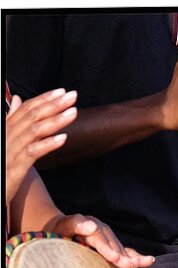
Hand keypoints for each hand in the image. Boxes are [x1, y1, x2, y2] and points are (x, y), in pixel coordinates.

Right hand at [5, 89, 77, 203]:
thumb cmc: (2, 164)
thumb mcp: (8, 140)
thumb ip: (13, 120)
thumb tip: (19, 100)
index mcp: (6, 129)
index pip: (26, 108)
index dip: (44, 99)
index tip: (62, 91)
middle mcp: (7, 137)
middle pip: (31, 116)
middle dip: (53, 105)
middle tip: (73, 96)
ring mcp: (10, 151)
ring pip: (33, 131)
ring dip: (55, 120)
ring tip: (73, 113)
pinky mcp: (14, 168)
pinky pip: (32, 153)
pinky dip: (48, 144)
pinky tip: (63, 138)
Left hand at [52, 214, 154, 267]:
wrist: (60, 228)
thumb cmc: (58, 230)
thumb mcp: (63, 225)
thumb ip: (75, 224)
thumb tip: (92, 226)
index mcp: (92, 227)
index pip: (101, 240)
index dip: (109, 250)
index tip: (116, 258)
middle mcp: (104, 232)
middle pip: (115, 246)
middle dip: (123, 257)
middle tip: (131, 266)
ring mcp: (110, 239)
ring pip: (122, 250)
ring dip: (133, 258)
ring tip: (147, 262)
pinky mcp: (113, 246)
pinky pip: (127, 251)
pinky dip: (137, 257)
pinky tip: (148, 261)